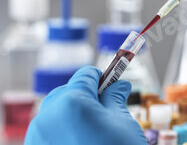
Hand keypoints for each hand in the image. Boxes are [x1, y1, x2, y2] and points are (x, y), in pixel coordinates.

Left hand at [25, 66, 146, 144]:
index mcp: (71, 103)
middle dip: (87, 95)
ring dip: (74, 111)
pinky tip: (81, 140)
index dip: (103, 78)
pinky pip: (49, 130)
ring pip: (56, 111)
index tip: (113, 84)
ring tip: (93, 128)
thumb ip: (116, 97)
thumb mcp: (123, 123)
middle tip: (106, 108)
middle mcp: (47, 117)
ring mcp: (37, 138)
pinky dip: (64, 129)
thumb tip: (119, 84)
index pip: (86, 76)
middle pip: (68, 91)